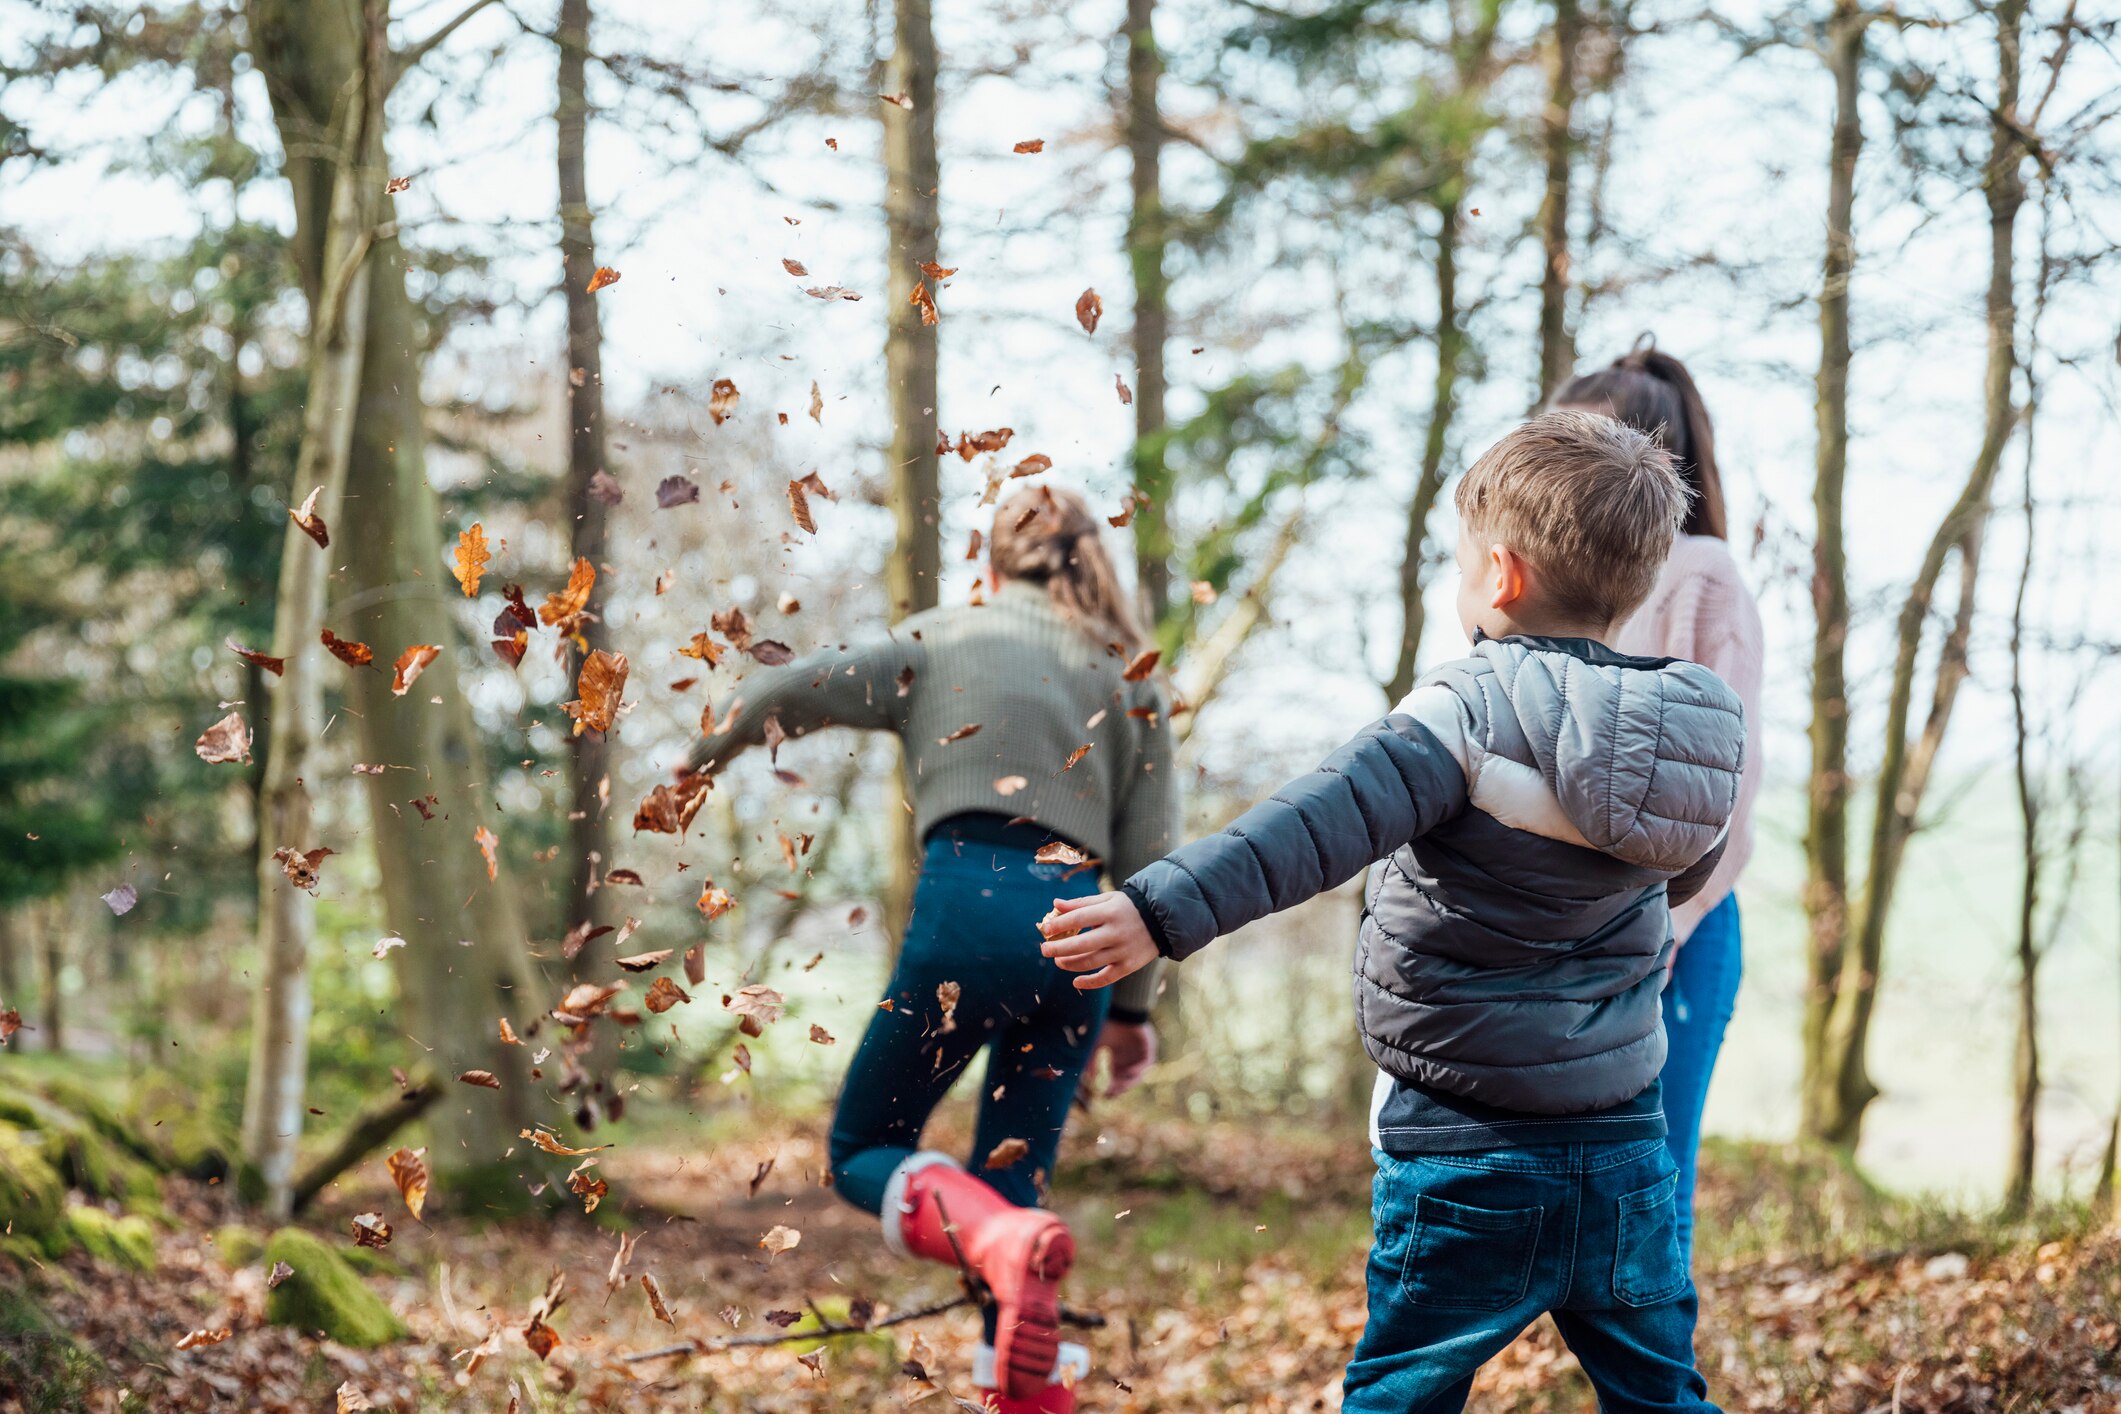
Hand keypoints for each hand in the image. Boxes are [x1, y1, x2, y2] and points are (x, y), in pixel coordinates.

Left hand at [1038, 892, 1157, 989]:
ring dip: (1070, 964)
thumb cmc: (1127, 907)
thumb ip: (1081, 903)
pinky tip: (1075, 982)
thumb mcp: (1107, 899)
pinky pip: (1106, 978)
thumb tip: (1055, 904)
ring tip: (1058, 961)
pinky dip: (1090, 982)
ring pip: (1090, 962)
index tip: (1046, 929)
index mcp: (1109, 912)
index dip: (1059, 924)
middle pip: (1081, 944)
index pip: (1079, 918)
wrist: (1161, 919)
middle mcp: (1116, 932)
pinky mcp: (1129, 965)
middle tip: (1044, 950)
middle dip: (1058, 948)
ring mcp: (1123, 950)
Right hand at [1091, 1019, 1156, 1097]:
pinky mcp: (1149, 1047)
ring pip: (1138, 1074)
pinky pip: (1147, 1062)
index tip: (1104, 1095)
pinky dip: (1139, 1069)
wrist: (1120, 1010)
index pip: (1117, 1078)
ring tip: (1119, 1084)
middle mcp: (1130, 1058)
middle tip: (1111, 1093)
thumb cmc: (1106, 1026)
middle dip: (1119, 1087)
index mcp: (1119, 1058)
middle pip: (1128, 1079)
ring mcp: (1140, 1053)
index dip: (1111, 1088)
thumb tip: (1085, 1080)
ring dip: (1129, 1081)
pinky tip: (1128, 1072)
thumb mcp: (1094, 1047)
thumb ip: (1090, 1063)